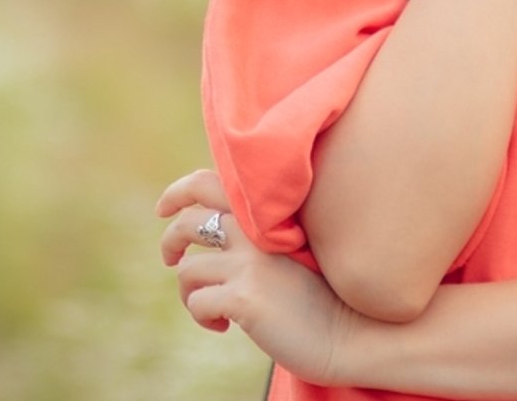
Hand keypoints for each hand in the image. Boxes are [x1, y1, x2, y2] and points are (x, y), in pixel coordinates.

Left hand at [157, 170, 364, 385]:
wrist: (350, 333)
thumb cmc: (323, 296)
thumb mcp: (290, 251)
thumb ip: (258, 235)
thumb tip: (212, 229)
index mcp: (266, 216)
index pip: (208, 183)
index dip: (178, 192)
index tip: (166, 209)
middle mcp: (255, 232)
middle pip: (187, 222)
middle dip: (170, 241)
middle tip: (170, 259)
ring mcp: (248, 263)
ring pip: (187, 270)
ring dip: (190, 292)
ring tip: (212, 309)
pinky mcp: (243, 297)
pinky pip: (197, 303)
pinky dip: (203, 317)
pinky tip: (223, 327)